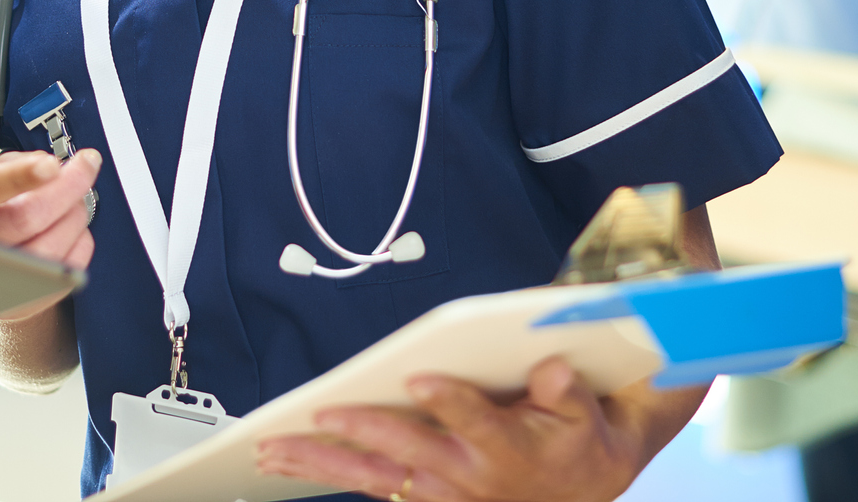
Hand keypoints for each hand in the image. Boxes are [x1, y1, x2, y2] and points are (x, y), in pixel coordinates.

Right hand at [0, 149, 98, 320]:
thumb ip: (17, 165)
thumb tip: (54, 171)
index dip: (19, 177)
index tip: (51, 165)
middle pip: (26, 218)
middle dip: (68, 186)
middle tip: (87, 165)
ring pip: (51, 246)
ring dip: (75, 214)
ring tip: (73, 200)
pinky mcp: (25, 301)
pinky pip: (70, 266)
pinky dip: (79, 239)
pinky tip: (68, 227)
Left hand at [255, 358, 665, 501]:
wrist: (582, 491)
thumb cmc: (574, 440)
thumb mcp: (585, 412)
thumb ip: (565, 390)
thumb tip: (549, 368)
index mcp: (506, 446)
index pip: (473, 420)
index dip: (448, 400)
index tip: (420, 379)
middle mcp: (466, 473)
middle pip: (405, 450)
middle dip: (361, 429)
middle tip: (319, 412)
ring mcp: (441, 491)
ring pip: (373, 477)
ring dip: (321, 464)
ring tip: (273, 450)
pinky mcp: (425, 498)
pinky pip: (370, 487)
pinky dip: (328, 476)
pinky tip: (290, 463)